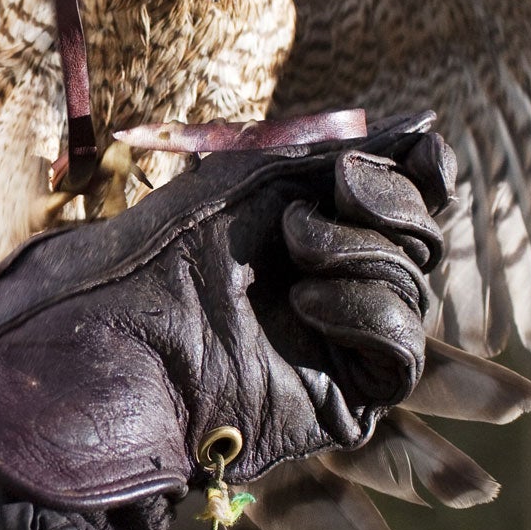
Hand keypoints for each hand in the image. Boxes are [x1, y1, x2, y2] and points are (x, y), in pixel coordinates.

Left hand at [0, 118, 454, 529]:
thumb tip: (424, 126)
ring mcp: (339, 349)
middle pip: (421, 242)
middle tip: (333, 183)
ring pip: (413, 288)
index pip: (408, 204)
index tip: (423, 146)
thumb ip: (334, 155)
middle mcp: (335, 290)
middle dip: (390, 201)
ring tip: (291, 245)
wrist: (106, 337)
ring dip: (360, 248)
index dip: (424, 176)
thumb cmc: (155, 253)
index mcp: (315, 235)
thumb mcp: (248, 181)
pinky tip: (305, 299)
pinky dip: (365, 308)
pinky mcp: (342, 402)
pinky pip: (398, 350)